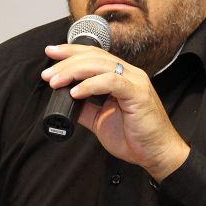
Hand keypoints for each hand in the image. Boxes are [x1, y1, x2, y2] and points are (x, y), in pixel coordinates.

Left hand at [42, 44, 189, 181]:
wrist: (157, 154)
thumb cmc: (135, 138)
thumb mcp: (101, 121)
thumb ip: (86, 110)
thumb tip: (65, 104)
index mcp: (122, 77)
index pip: (94, 55)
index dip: (71, 52)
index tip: (51, 53)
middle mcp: (129, 74)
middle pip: (94, 56)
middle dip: (67, 61)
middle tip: (48, 74)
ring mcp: (135, 81)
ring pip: (100, 65)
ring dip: (74, 72)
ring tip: (55, 82)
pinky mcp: (138, 93)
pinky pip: (111, 81)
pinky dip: (90, 85)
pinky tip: (75, 92)